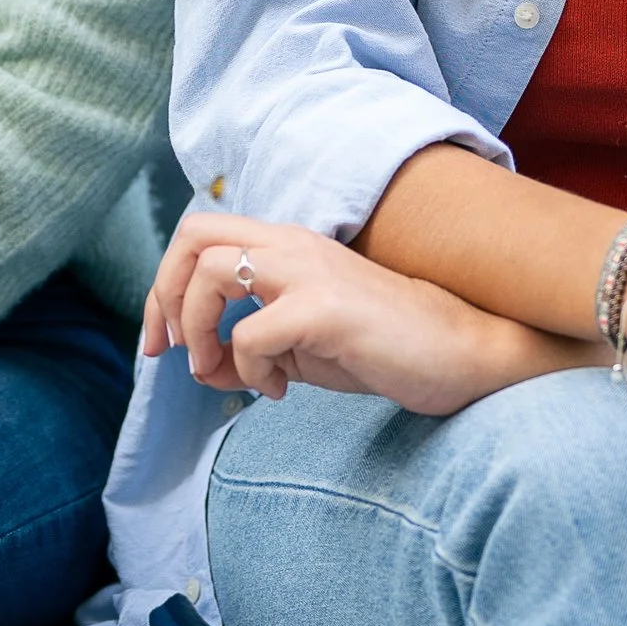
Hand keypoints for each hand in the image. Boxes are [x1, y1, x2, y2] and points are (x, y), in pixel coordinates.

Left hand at [146, 212, 591, 418]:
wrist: (463, 354)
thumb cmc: (386, 347)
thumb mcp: (303, 345)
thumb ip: (250, 344)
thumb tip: (201, 363)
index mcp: (287, 245)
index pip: (200, 235)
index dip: (164, 287)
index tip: (163, 343)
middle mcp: (293, 244)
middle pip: (193, 237)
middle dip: (164, 297)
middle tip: (171, 352)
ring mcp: (310, 270)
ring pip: (211, 273)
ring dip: (198, 331)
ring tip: (222, 373)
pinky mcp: (325, 307)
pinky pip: (249, 334)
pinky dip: (247, 369)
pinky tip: (279, 390)